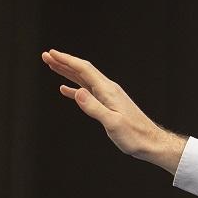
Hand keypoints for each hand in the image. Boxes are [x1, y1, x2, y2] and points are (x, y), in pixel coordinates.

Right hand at [41, 49, 186, 173]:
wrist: (152, 143)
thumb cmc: (135, 136)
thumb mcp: (113, 124)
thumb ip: (95, 108)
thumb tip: (78, 92)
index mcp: (108, 91)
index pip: (84, 70)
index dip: (67, 60)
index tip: (51, 53)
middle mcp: (108, 90)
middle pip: (83, 71)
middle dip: (64, 62)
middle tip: (46, 56)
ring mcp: (109, 97)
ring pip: (84, 80)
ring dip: (67, 72)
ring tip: (52, 66)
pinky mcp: (109, 105)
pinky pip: (88, 92)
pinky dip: (75, 89)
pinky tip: (65, 89)